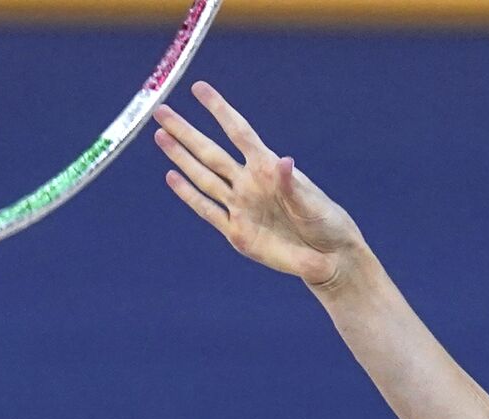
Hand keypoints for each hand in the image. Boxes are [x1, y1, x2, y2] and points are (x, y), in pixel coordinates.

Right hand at [153, 81, 365, 288]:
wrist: (328, 258)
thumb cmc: (327, 224)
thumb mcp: (312, 204)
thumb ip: (292, 186)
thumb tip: (284, 161)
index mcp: (269, 169)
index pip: (238, 132)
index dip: (219, 110)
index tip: (199, 88)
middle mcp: (250, 183)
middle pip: (211, 152)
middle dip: (186, 132)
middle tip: (161, 110)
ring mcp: (241, 207)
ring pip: (203, 178)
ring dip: (181, 158)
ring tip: (160, 135)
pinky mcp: (237, 233)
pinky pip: (207, 211)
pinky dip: (189, 195)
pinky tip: (172, 177)